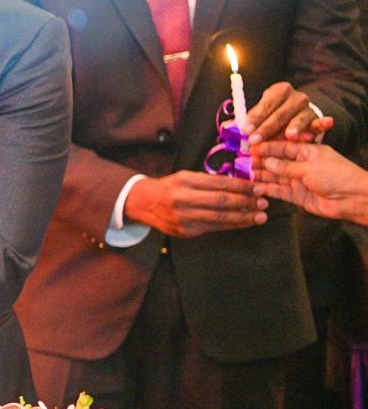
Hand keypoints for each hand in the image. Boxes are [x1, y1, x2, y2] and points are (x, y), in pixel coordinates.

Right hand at [124, 170, 266, 237]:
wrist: (144, 203)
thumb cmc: (170, 187)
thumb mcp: (186, 177)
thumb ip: (209, 181)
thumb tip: (242, 185)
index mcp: (184, 181)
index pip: (219, 183)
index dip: (241, 187)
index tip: (258, 188)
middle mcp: (182, 199)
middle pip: (221, 201)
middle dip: (246, 202)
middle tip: (264, 202)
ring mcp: (183, 217)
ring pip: (220, 218)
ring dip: (243, 217)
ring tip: (260, 216)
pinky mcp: (185, 231)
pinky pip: (214, 228)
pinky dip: (232, 225)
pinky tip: (244, 223)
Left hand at [245, 82, 330, 142]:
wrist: (299, 113)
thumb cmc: (275, 114)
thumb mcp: (261, 114)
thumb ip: (247, 120)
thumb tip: (226, 127)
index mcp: (277, 91)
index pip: (265, 105)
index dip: (254, 118)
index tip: (245, 130)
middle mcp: (294, 97)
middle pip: (279, 114)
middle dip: (267, 128)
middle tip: (255, 141)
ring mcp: (308, 108)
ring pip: (299, 118)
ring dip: (293, 127)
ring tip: (289, 135)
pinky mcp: (318, 118)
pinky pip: (320, 122)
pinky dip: (323, 123)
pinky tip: (327, 123)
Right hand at [251, 141, 367, 224]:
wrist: (353, 200)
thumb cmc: (337, 176)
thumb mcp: (310, 167)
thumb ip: (286, 166)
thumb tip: (266, 162)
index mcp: (308, 152)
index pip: (283, 147)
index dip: (267, 147)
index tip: (250, 147)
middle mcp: (301, 165)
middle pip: (276, 162)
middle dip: (260, 161)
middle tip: (241, 160)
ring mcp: (298, 181)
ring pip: (275, 176)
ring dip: (260, 175)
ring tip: (242, 173)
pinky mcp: (296, 196)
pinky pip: (278, 191)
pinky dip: (266, 189)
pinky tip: (253, 187)